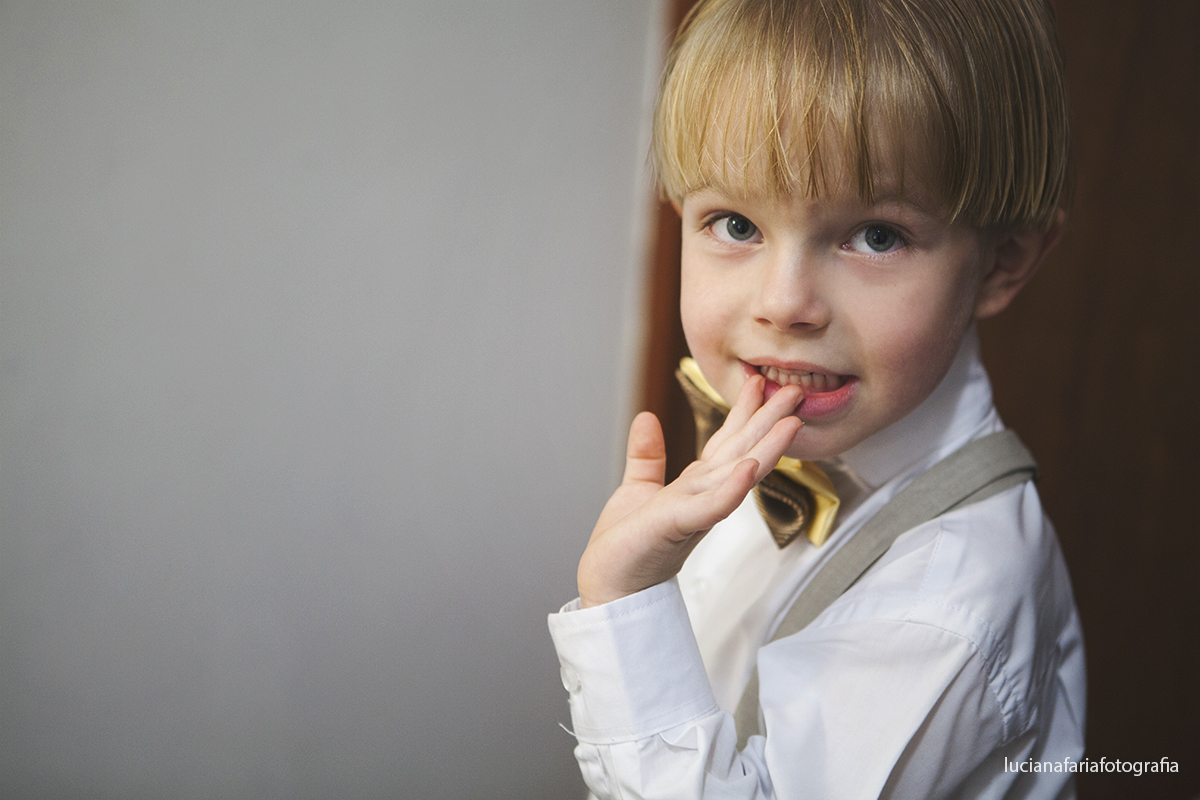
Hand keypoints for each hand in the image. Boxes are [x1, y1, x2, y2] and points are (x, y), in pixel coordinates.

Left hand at [577, 375, 802, 607]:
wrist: (610, 590)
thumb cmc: (626, 547)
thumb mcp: (636, 489)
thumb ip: (647, 456)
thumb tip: (646, 417)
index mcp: (695, 486)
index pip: (726, 443)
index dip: (744, 413)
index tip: (761, 381)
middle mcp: (702, 496)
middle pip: (743, 452)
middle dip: (768, 421)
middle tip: (796, 390)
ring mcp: (694, 511)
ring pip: (738, 475)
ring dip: (765, 449)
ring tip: (790, 422)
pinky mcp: (678, 527)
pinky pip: (711, 507)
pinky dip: (731, 489)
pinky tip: (747, 469)